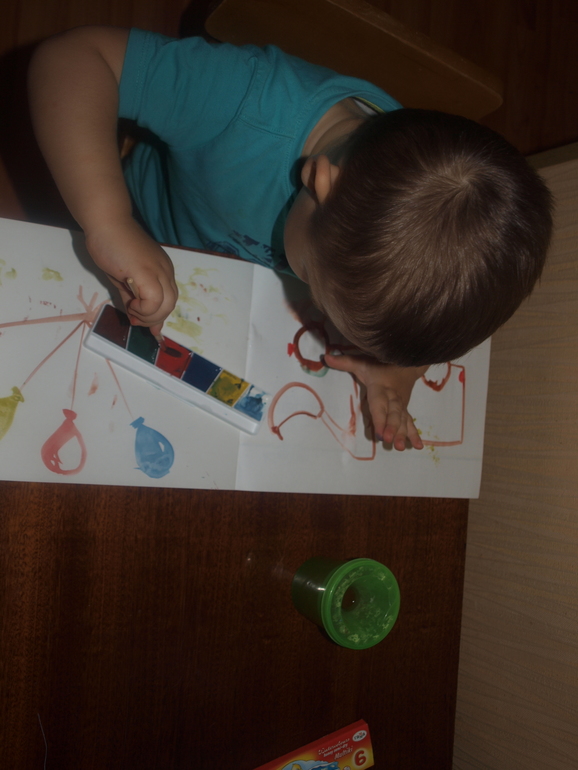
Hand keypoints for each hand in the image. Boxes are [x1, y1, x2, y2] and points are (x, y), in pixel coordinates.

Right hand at [85, 217, 177, 337]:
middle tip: (134, 318)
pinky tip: (130, 304)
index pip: (169, 300)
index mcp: (163, 272)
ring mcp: (158, 270)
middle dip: (153, 319)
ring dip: (148, 316)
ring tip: (131, 310)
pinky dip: (144, 309)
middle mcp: (166, 271)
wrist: (105, 222)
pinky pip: (154, 300)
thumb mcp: (124, 279)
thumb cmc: (112, 246)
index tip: (137, 318)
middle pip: (171, 305)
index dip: (155, 314)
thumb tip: (137, 320)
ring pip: (166, 305)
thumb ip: (132, 299)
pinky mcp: (147, 272)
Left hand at [324, 353, 426, 450]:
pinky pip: (411, 422)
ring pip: (403, 420)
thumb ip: (345, 362)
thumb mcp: (362, 361)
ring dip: (403, 434)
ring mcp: (401, 404)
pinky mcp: (405, 409)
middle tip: (388, 441)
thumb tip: (325, 358)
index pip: (380, 404)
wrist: (407, 362)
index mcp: (381, 387)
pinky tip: (418, 446)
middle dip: (392, 429)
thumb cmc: (380, 365)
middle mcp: (393, 397)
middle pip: (393, 414)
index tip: (378, 433)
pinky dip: (414, 434)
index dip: (379, 418)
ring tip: (400, 447)